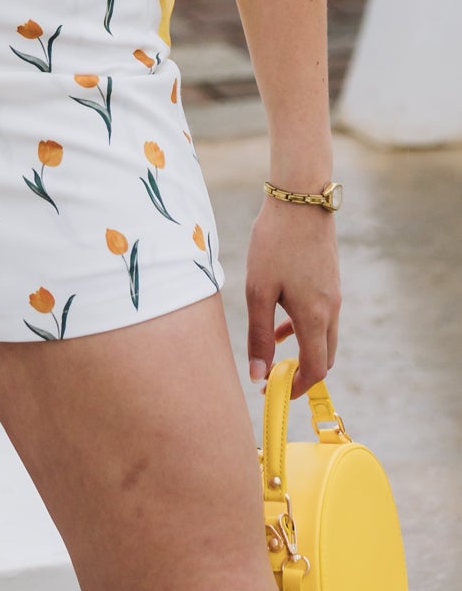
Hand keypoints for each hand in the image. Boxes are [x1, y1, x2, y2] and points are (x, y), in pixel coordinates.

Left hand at [246, 196, 341, 398]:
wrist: (300, 199)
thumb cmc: (275, 243)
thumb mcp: (258, 290)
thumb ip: (259, 335)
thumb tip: (259, 376)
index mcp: (314, 318)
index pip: (316, 369)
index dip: (298, 387)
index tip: (276, 391)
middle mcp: (331, 310)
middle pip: (324, 356)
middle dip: (302, 372)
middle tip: (274, 375)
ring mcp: (333, 293)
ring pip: (324, 335)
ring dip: (303, 348)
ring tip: (273, 348)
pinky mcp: (330, 279)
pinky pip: (322, 315)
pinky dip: (305, 326)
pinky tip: (282, 317)